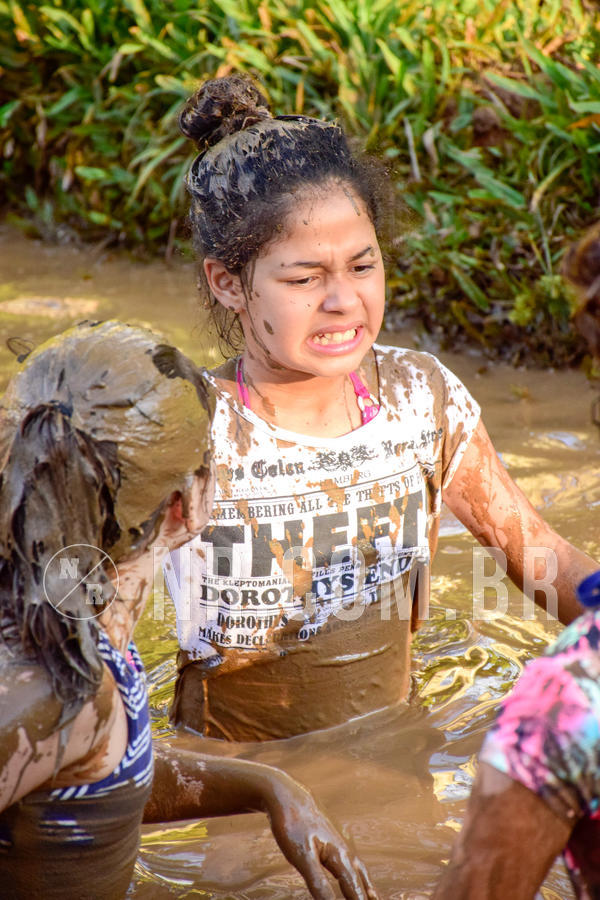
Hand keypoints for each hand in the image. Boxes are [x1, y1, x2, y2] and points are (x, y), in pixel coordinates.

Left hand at [265, 772, 378, 899]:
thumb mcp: (302, 857)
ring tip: (374, 898)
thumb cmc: (292, 825)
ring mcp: (341, 841)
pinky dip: (356, 871)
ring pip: (358, 868)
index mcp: (340, 857)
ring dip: (366, 885)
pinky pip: (350, 858)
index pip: (354, 891)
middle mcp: (345, 850)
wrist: (287, 794)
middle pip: (360, 881)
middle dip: (366, 898)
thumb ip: (318, 883)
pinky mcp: (334, 836)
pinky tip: (354, 869)